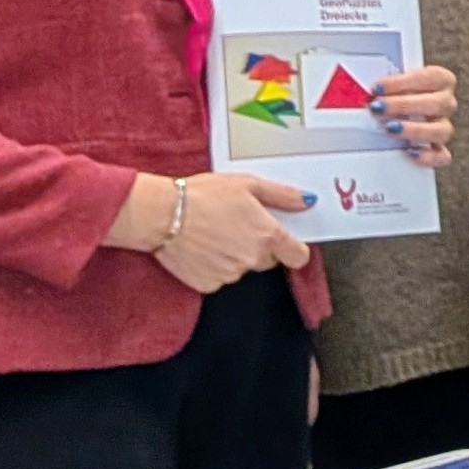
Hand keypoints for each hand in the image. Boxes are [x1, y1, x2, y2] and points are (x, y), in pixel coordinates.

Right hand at [112, 169, 312, 290]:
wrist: (161, 214)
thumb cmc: (202, 196)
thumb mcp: (248, 184)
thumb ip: (282, 195)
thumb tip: (306, 201)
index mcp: (267, 235)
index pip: (299, 256)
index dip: (293, 248)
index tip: (286, 242)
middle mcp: (252, 258)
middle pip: (268, 260)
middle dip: (258, 246)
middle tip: (236, 227)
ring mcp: (230, 274)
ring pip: (242, 268)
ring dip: (234, 256)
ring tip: (214, 233)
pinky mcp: (207, 284)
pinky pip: (219, 278)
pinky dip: (213, 266)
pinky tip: (201, 248)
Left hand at [376, 62, 457, 166]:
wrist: (390, 114)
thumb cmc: (389, 94)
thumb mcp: (386, 84)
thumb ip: (380, 85)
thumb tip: (358, 88)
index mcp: (440, 81)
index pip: (432, 77)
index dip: (405, 82)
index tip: (377, 88)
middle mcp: (445, 104)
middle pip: (439, 103)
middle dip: (404, 105)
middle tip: (378, 108)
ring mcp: (442, 128)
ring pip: (443, 130)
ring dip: (416, 129)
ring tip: (390, 129)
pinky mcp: (438, 151)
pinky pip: (441, 156)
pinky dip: (428, 156)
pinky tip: (408, 152)